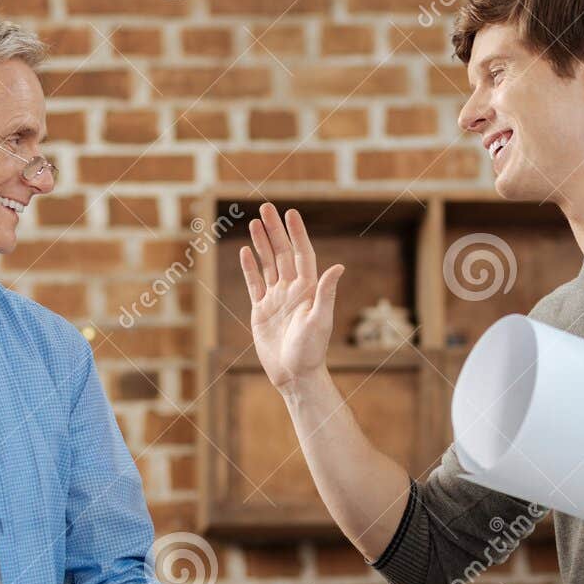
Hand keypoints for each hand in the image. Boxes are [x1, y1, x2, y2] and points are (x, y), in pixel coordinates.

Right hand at [240, 202, 344, 390]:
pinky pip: (255, 284)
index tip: (290, 213)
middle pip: (283, 253)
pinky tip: (245, 252)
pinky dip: (250, 268)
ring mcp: (276, 299)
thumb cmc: (311, 351)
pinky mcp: (262, 311)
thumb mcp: (320, 321)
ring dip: (262, 244)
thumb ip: (326, 293)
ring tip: (254, 223)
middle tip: (265, 208)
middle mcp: (292, 290)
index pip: (302, 254)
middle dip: (274, 231)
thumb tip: (338, 267)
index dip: (296, 233)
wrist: (295, 375)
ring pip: (268, 264)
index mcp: (308, 290)